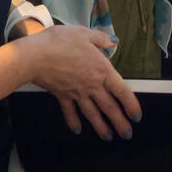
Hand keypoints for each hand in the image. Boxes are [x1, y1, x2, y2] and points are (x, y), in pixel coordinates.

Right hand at [26, 25, 140, 140]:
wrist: (34, 56)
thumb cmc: (59, 42)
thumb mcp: (84, 34)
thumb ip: (101, 39)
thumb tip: (113, 41)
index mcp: (102, 70)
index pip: (122, 91)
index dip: (131, 105)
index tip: (136, 116)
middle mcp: (91, 85)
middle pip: (109, 107)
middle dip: (119, 123)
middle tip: (127, 134)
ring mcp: (76, 93)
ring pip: (92, 113)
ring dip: (101, 127)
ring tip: (108, 137)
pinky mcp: (62, 96)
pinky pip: (70, 112)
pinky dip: (73, 122)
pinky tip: (77, 129)